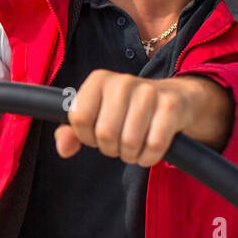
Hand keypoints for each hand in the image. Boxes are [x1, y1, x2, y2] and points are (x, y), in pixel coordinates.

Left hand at [56, 71, 233, 165]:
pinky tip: (148, 152)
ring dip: (130, 154)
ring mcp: (149, 92)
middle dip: (109, 148)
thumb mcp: (95, 117)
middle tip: (117, 144)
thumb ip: (70, 132)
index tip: (95, 135)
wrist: (174, 99)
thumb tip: (64, 148)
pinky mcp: (171, 107)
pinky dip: (148, 157)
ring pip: (129, 141)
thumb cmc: (125, 111)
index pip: (78, 118)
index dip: (86, 136)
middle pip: (104, 133)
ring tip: (132, 147)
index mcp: (98, 80)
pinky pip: (153, 145)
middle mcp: (122, 81)